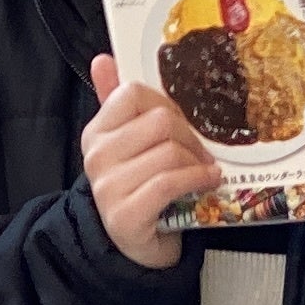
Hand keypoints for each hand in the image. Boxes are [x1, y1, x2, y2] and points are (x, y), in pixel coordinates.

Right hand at [81, 52, 220, 270]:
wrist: (133, 245)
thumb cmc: (138, 189)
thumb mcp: (127, 145)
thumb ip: (117, 103)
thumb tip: (104, 59)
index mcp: (97, 132)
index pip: (133, 93)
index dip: (168, 105)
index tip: (183, 124)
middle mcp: (97, 156)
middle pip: (160, 121)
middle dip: (191, 137)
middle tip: (202, 153)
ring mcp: (109, 186)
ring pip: (170, 153)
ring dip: (198, 163)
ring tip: (206, 171)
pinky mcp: (126, 214)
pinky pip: (169, 183)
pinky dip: (196, 180)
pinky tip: (208, 182)